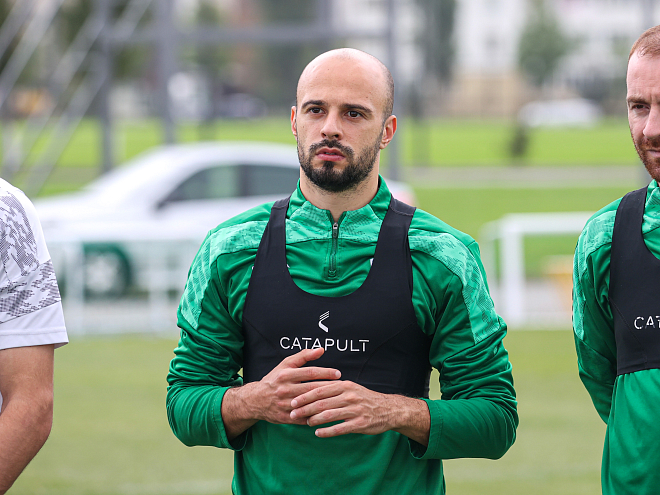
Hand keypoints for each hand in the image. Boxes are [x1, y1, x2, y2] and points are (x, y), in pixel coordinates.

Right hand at [222, 347, 340, 438]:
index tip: (338, 374)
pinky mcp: (286, 417)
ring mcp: (285, 404)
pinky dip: (317, 416)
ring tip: (338, 399)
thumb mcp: (285, 364)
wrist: (255, 400)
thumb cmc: (274, 379)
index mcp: (286, 375)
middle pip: (312, 388)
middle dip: (329, 387)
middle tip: (343, 387)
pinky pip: (305, 418)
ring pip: (309, 404)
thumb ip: (303, 356)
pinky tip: (328, 413)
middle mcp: (285, 389)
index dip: (326, 373)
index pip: (310, 372)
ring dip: (325, 402)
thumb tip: (321, 350)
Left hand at [289, 381, 429, 444]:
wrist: (388, 409)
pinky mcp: (359, 423)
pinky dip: (326, 432)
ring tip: (306, 423)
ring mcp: (354, 410)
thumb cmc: (364, 398)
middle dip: (304, 409)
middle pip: (321, 402)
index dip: (304, 396)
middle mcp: (349, 396)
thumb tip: (311, 390)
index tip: (292, 401)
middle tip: (293, 413)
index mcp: (344, 385)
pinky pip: (339, 428)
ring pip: (328, 415)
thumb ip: (333, 388)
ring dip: (314, 420)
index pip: (319, 389)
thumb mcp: (350, 388)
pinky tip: (318, 433)